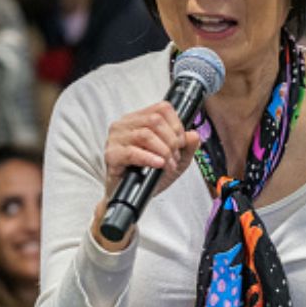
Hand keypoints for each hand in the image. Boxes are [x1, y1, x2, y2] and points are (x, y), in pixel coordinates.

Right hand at [93, 101, 200, 248]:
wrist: (132, 198)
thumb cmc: (148, 176)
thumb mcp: (175, 160)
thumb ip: (187, 147)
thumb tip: (193, 135)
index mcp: (138, 120)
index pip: (161, 108)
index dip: (177, 125)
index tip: (181, 142)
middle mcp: (125, 125)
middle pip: (155, 120)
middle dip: (171, 140)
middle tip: (174, 157)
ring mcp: (116, 139)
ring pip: (145, 134)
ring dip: (163, 151)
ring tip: (167, 165)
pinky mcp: (111, 155)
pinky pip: (132, 152)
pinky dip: (149, 158)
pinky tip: (158, 164)